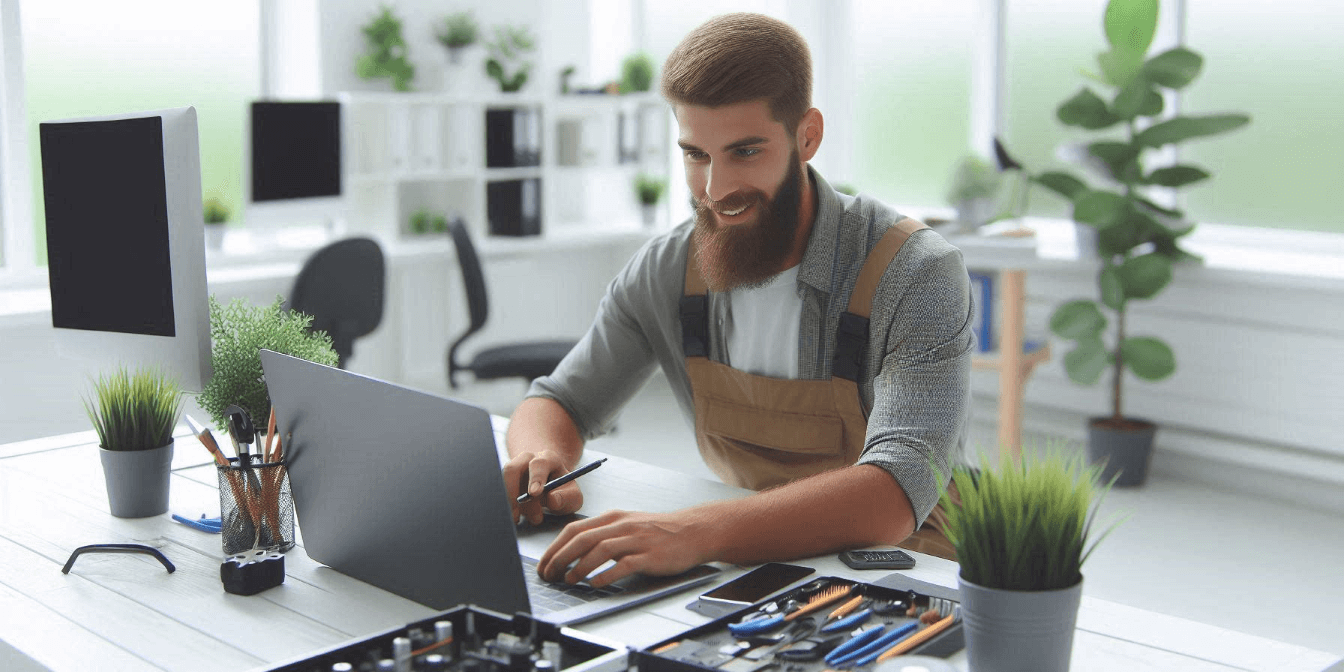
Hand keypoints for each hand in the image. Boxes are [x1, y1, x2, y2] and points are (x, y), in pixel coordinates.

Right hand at [503, 451, 584, 524]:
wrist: (552, 487)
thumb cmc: (563, 491)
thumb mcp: (573, 496)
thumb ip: (567, 498)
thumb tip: (552, 500)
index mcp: (548, 459)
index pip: (539, 464)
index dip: (536, 478)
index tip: (534, 493)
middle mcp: (528, 459)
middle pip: (514, 469)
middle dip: (514, 493)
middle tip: (519, 515)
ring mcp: (514, 467)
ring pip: (503, 480)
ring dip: (508, 501)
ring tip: (517, 519)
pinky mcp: (505, 478)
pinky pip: (499, 488)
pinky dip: (504, 503)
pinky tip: (512, 516)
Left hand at [537, 509, 711, 587]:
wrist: (693, 531)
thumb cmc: (659, 531)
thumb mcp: (628, 525)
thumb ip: (604, 534)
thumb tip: (574, 550)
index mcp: (613, 518)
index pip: (574, 529)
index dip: (554, 547)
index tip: (544, 563)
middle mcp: (622, 526)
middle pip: (582, 539)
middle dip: (560, 557)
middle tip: (549, 574)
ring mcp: (636, 540)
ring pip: (600, 550)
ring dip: (579, 566)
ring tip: (568, 580)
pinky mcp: (649, 556)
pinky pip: (623, 565)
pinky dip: (606, 574)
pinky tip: (595, 584)